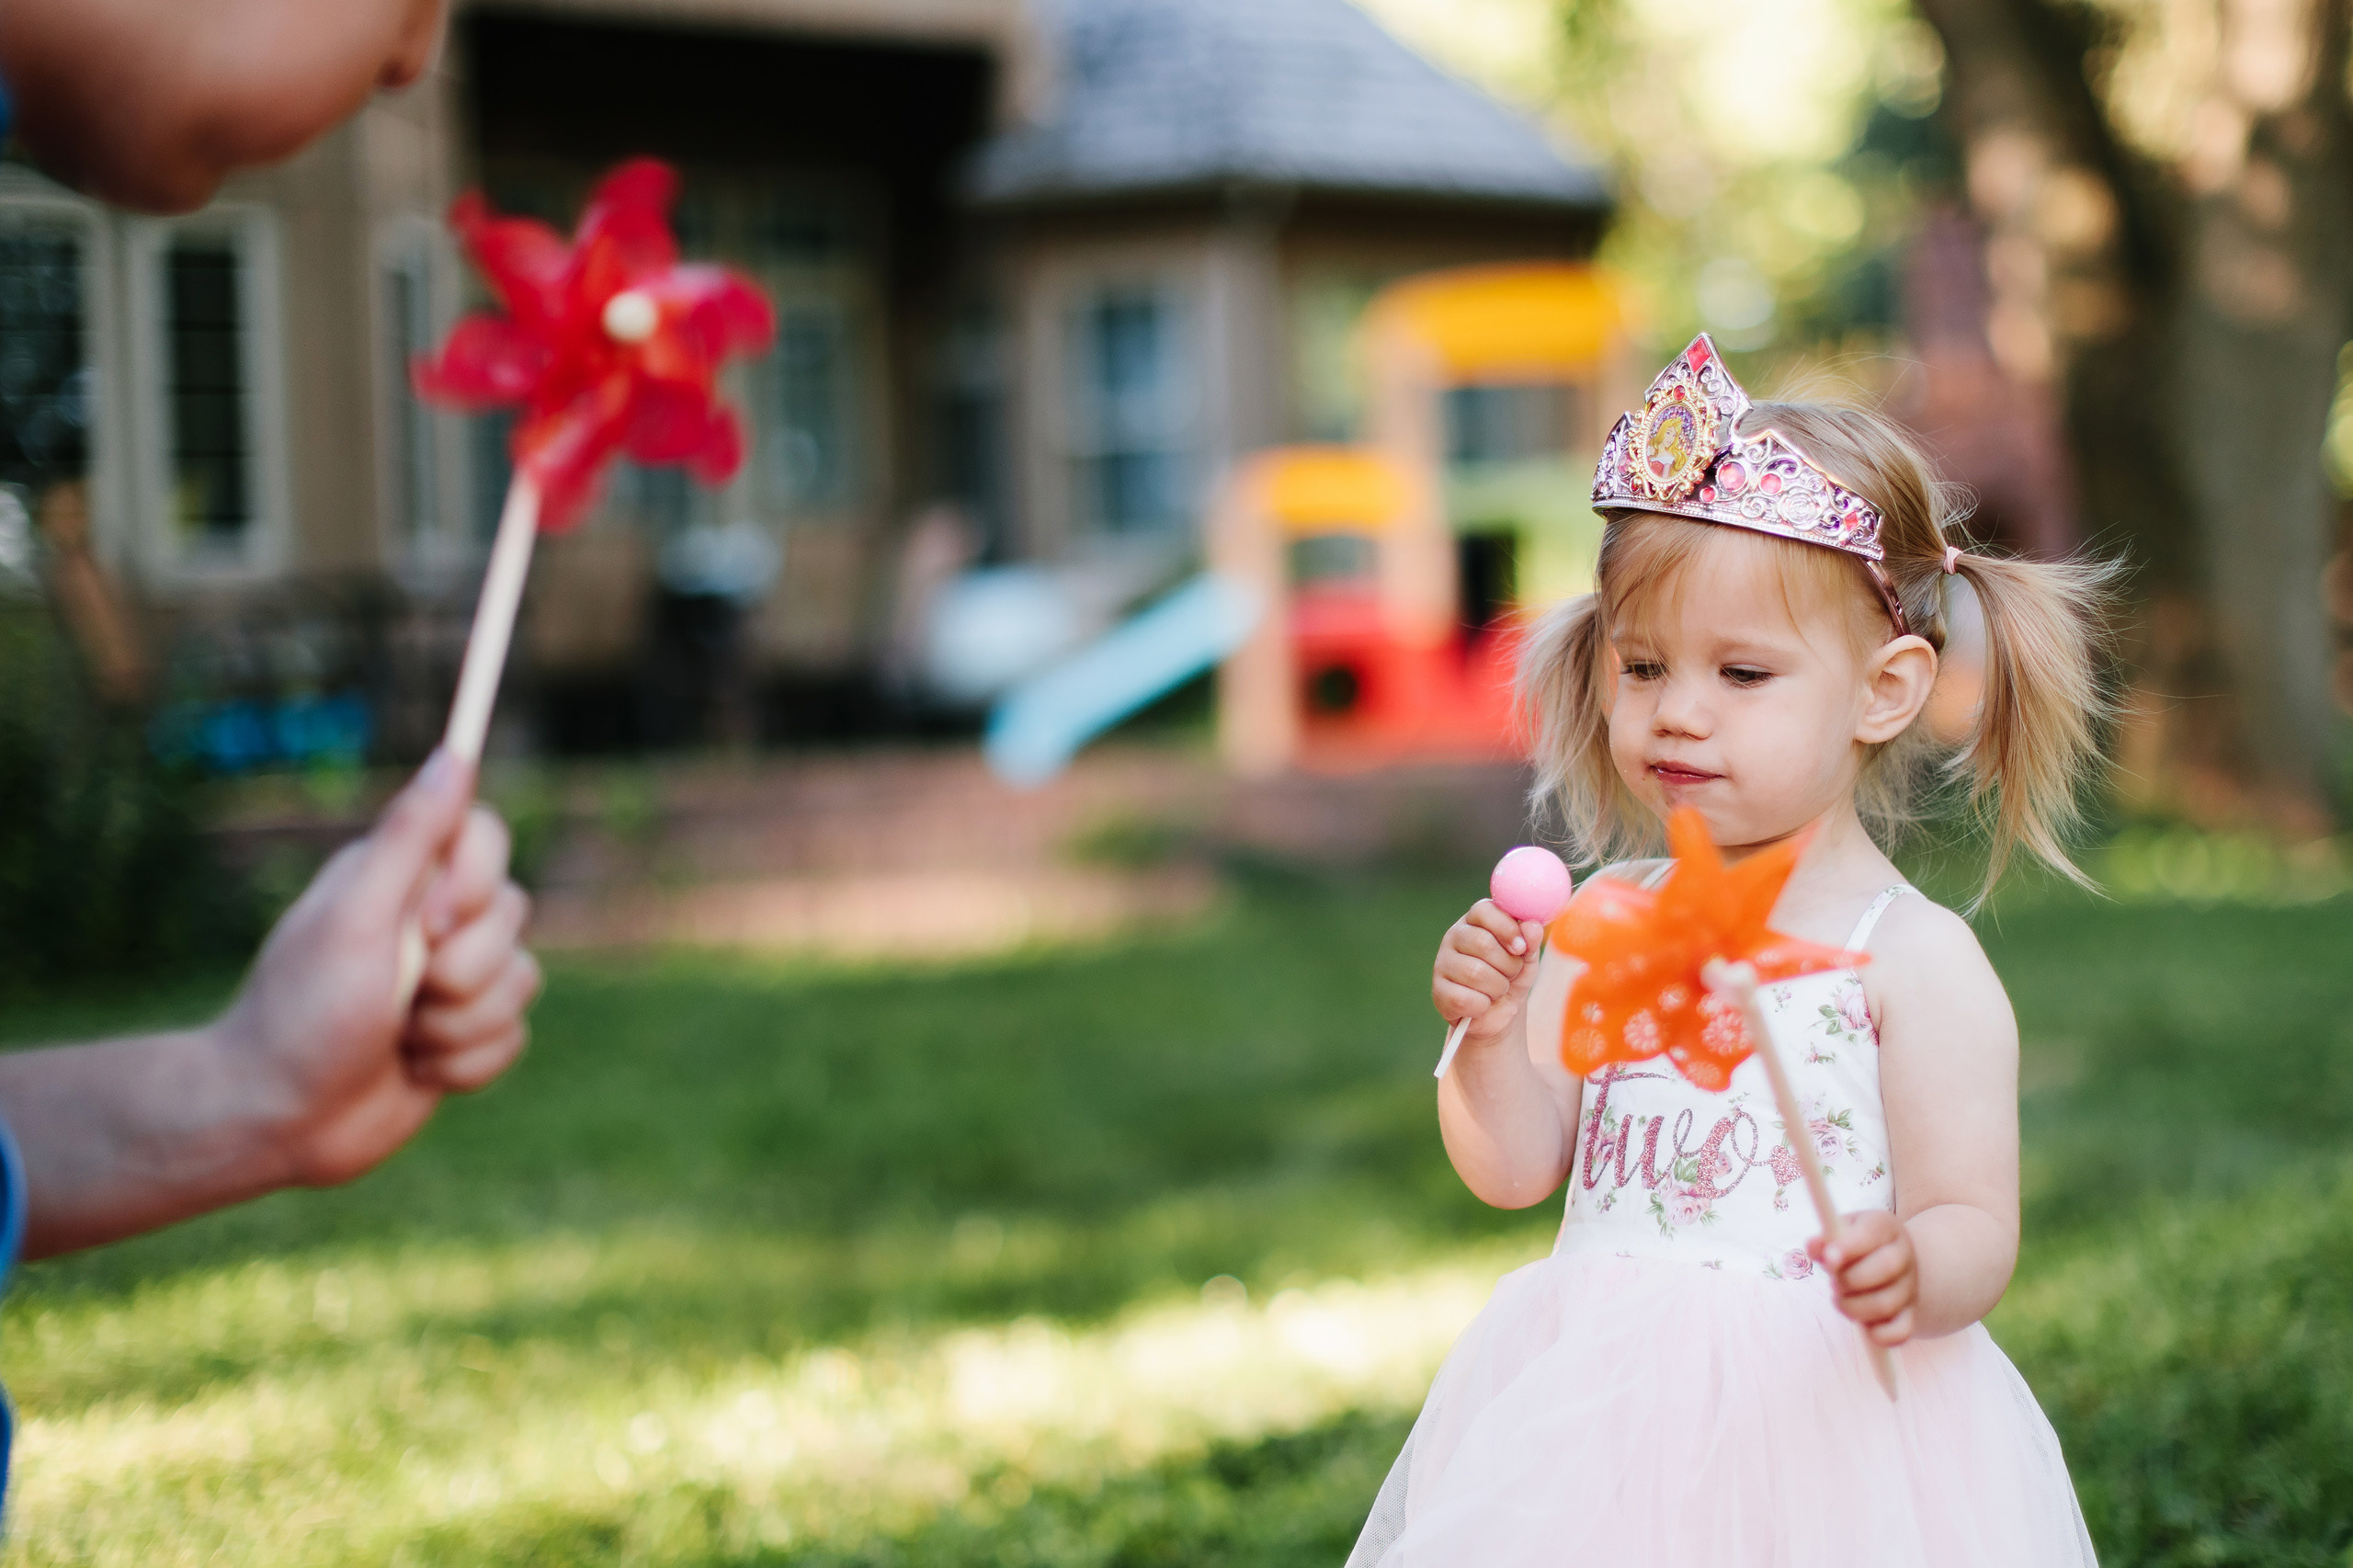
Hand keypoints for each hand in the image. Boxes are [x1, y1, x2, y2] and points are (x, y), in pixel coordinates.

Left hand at [214, 750, 539, 1188]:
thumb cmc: (303, 1014)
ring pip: (522, 982)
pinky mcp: (465, 1034)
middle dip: (463, 972)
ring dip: (460, 1025)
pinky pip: (514, 1037)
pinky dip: (466, 1064)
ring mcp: (452, 979)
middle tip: (400, 997)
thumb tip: (455, 753)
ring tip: (400, 1040)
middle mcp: (431, 920)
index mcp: (399, 878)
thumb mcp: (354, 916)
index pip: (485, 835)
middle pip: (513, 914)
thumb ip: (412, 836)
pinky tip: (414, 1071)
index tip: (431, 922)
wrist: (278, 1120)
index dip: (474, 882)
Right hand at [1433, 900, 1544, 1046]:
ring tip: (1497, 990)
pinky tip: (1481, 1004)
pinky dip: (1482, 1006)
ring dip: (1497, 988)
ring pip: (1475, 973)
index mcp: (1476, 922)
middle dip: (1507, 965)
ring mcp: (1442, 962)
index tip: (1521, 947)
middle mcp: (1455, 937)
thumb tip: (1532, 925)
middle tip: (1510, 974)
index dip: (1507, 928)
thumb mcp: (1527, 960)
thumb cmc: (1511, 979)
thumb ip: (1531, 941)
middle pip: (1482, 943)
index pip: (1484, 910)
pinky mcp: (1438, 991)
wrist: (1499, 1015)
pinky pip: (1465, 998)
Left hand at [1809, 1210, 1918, 1345]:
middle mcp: (1904, 1256)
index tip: (1828, 1259)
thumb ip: (1824, 1241)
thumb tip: (1812, 1246)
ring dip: (1853, 1307)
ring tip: (1841, 1298)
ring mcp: (1911, 1288)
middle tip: (1834, 1281)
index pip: (1872, 1233)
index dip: (1849, 1248)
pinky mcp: (1910, 1316)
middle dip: (1849, 1280)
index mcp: (1886, 1228)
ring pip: (1886, 1304)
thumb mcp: (1842, 1233)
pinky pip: (1899, 1333)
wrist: (1895, 1263)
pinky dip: (1877, 1334)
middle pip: (1885, 1268)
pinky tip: (1863, 1324)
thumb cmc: (1856, 1247)